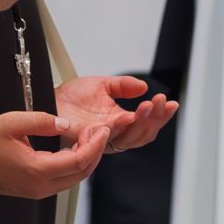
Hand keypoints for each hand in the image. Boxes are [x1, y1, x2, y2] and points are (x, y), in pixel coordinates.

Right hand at [0, 111, 108, 198]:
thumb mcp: (12, 123)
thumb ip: (42, 121)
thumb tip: (65, 124)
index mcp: (37, 170)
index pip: (78, 160)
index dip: (95, 145)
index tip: (101, 130)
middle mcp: (41, 185)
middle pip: (82, 172)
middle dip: (95, 150)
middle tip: (98, 131)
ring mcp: (40, 190)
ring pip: (76, 178)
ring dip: (86, 157)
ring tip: (88, 136)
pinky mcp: (37, 189)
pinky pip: (65, 179)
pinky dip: (76, 164)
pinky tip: (75, 148)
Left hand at [55, 75, 178, 152]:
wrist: (50, 98)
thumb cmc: (72, 96)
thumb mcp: (103, 84)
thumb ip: (123, 86)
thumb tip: (143, 86)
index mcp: (120, 120)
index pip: (146, 122)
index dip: (161, 115)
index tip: (172, 103)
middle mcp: (114, 132)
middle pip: (143, 134)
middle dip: (156, 119)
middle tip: (161, 102)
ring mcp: (103, 137)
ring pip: (131, 139)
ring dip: (143, 123)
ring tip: (150, 106)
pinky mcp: (90, 138)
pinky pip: (109, 137)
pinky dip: (122, 127)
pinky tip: (130, 116)